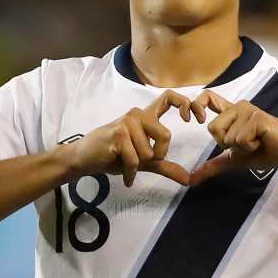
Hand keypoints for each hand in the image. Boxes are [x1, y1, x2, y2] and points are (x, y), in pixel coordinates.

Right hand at [64, 90, 193, 186]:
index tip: (193, 120)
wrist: (84, 159)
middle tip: (141, 161)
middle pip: (166, 135)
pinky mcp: (118, 134)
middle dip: (157, 155)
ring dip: (139, 166)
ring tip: (125, 163)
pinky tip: (125, 175)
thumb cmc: (113, 156)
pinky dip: (131, 173)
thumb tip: (189, 179)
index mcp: (146, 116)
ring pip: (149, 152)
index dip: (186, 104)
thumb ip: (165, 166)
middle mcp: (137, 114)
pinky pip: (135, 160)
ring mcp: (127, 122)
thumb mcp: (144, 162)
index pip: (169, 98)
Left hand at [188, 90, 277, 185]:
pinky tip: (262, 142)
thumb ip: (212, 166)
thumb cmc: (263, 154)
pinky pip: (240, 139)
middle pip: (212, 128)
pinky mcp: (257, 118)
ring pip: (227, 136)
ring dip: (241, 148)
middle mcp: (239, 107)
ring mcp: (249, 110)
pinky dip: (249, 148)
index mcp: (231, 113)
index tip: (196, 120)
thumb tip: (190, 181)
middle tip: (246, 143)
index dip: (196, 105)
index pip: (207, 97)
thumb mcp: (232, 160)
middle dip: (227, 144)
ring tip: (256, 143)